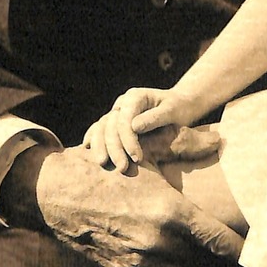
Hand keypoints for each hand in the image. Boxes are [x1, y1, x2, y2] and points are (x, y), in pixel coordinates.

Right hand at [0, 143, 241, 266]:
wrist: (61, 193)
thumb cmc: (110, 169)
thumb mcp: (148, 156)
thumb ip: (186, 147)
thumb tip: (219, 140)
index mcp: (171, 211)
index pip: (220, 241)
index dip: (240, 250)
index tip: (252, 253)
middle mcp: (158, 241)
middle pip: (205, 265)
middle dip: (216, 262)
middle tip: (224, 257)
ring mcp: (141, 262)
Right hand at [84, 86, 211, 170]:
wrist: (179, 105)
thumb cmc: (178, 108)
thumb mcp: (172, 110)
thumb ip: (155, 117)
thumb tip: (134, 127)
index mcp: (135, 97)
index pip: (125, 119)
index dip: (128, 140)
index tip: (137, 159)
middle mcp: (122, 103)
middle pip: (110, 125)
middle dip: (114, 148)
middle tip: (122, 169)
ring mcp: (117, 112)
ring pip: (101, 127)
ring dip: (101, 146)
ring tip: (103, 164)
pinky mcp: (115, 121)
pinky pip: (99, 129)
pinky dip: (93, 138)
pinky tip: (87, 148)